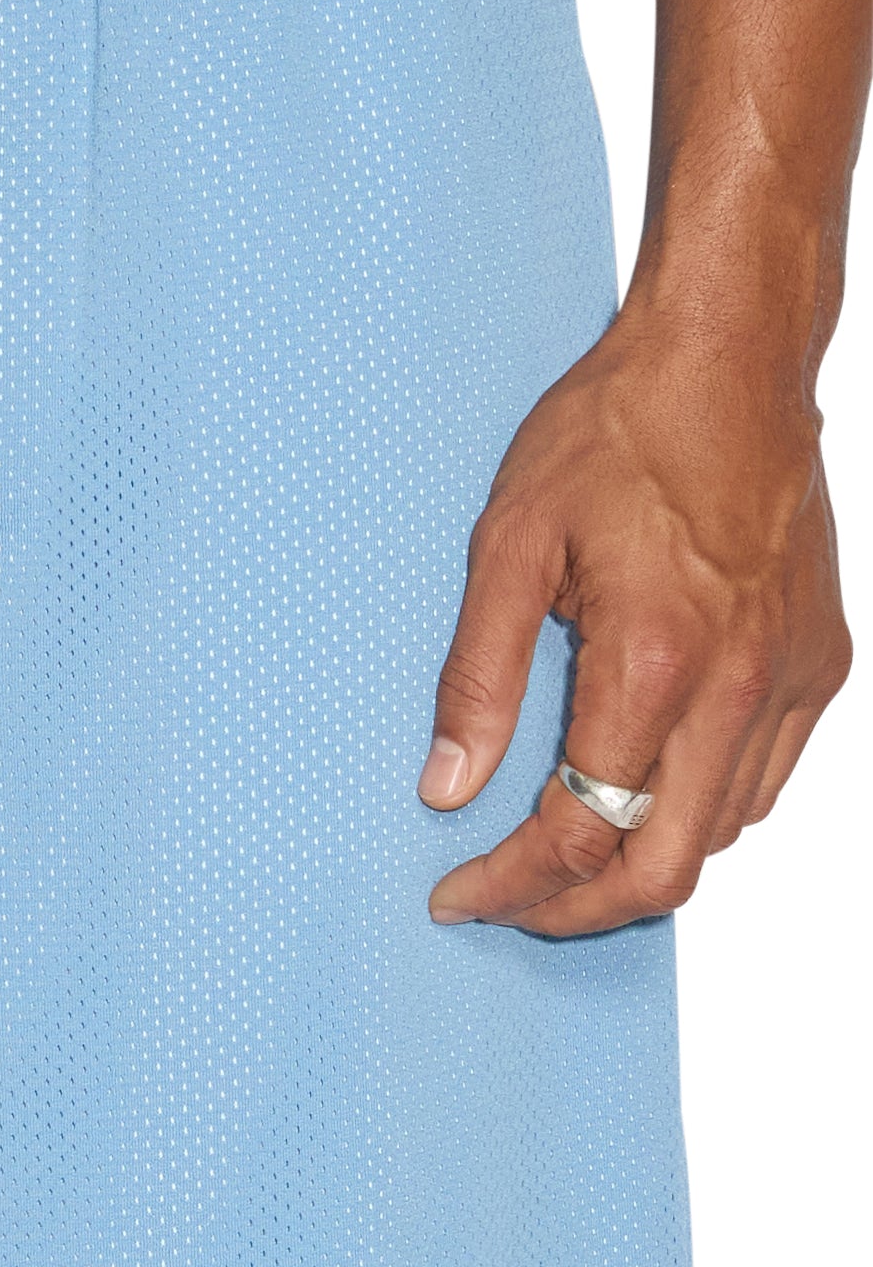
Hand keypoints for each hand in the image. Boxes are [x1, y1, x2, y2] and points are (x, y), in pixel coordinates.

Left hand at [420, 299, 849, 935]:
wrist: (729, 357)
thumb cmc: (616, 432)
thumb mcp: (509, 543)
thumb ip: (478, 677)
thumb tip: (447, 785)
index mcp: (654, 661)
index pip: (582, 833)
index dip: (512, 884)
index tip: (458, 893)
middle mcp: (738, 686)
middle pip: (663, 868)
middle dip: (575, 909)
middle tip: (507, 902)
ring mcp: (790, 679)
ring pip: (720, 836)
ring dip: (638, 866)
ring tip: (560, 855)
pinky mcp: (819, 664)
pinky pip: (762, 784)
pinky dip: (698, 815)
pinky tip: (639, 796)